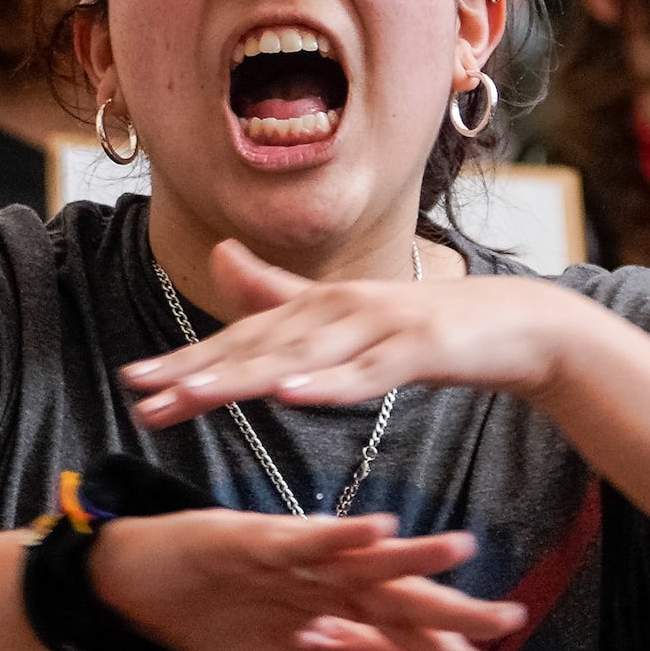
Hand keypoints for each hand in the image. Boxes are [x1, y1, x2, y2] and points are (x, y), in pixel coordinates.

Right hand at [88, 505, 525, 650]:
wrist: (131, 581)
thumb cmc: (211, 605)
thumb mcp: (290, 645)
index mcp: (332, 602)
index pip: (401, 628)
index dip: (447, 649)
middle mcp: (321, 577)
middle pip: (394, 596)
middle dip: (450, 612)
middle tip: (508, 622)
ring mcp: (287, 558)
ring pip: (357, 562)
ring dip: (408, 558)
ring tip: (459, 549)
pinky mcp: (248, 540)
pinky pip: (299, 542)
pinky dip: (336, 536)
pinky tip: (374, 529)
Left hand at [118, 238, 591, 423]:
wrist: (516, 325)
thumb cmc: (424, 326)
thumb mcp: (346, 315)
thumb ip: (283, 293)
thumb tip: (220, 254)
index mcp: (316, 308)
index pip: (240, 340)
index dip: (185, 362)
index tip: (133, 384)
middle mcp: (337, 309)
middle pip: (258, 346)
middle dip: (196, 373)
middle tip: (141, 396)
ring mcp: (378, 325)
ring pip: (302, 356)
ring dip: (246, 376)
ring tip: (195, 396)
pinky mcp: (419, 347)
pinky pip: (368, 372)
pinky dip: (330, 384)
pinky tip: (293, 395)